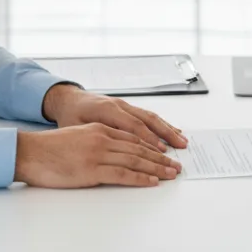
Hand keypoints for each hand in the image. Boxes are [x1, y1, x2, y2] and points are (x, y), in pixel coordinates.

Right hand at [14, 124, 181, 187]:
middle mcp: (102, 138)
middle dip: (160, 158)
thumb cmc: (48, 149)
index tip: (165, 153)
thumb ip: (95, 141)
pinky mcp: (92, 170)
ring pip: (135, 160)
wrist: (29, 152)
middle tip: (176, 165)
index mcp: (99, 129)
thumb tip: (111, 152)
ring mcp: (98, 153)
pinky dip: (140, 178)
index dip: (152, 146)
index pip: (132, 137)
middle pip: (139, 148)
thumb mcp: (76, 137)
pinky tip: (151, 181)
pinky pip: (122, 174)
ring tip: (170, 174)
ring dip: (156, 168)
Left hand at [42, 84, 187, 151]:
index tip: (161, 152)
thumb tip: (111, 149)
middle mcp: (120, 106)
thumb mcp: (76, 128)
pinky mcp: (128, 108)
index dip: (148, 140)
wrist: (69, 99)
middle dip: (166, 135)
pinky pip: (148, 116)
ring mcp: (125, 106)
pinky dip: (162, 124)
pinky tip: (173, 131)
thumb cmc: (70, 116)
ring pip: (151, 117)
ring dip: (168, 130)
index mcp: (107, 110)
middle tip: (180, 148)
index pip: (133, 126)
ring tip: (183, 141)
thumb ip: (95, 136)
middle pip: (148, 120)